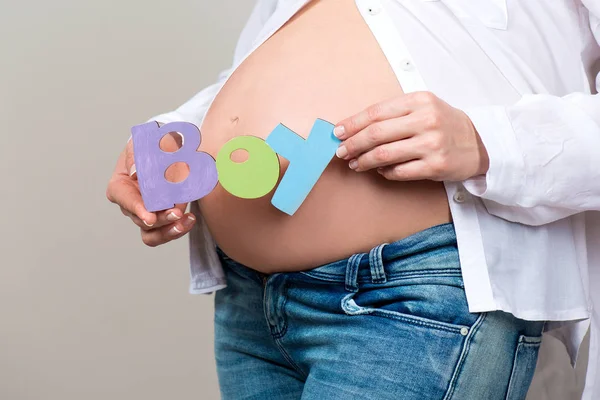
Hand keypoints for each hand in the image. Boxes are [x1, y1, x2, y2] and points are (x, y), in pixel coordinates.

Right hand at [106, 133, 195, 246]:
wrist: (177, 151)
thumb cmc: (156, 146)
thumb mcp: (144, 144)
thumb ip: (137, 156)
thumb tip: (134, 173)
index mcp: (121, 184)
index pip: (123, 198)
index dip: (136, 209)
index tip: (150, 217)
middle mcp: (131, 203)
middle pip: (140, 219)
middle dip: (160, 219)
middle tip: (177, 212)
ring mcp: (147, 214)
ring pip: (151, 233)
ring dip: (168, 230)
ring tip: (185, 221)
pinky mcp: (162, 220)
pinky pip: (165, 232)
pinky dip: (177, 229)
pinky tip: (189, 220)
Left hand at [333, 91, 488, 181]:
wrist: (480, 143)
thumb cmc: (444, 124)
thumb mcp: (424, 107)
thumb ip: (394, 114)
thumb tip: (355, 128)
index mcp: (420, 101)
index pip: (376, 112)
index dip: (352, 123)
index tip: (337, 132)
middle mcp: (426, 120)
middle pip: (376, 134)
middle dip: (353, 144)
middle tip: (341, 152)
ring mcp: (432, 144)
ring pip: (384, 155)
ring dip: (364, 161)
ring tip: (355, 163)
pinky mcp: (435, 166)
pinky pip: (399, 172)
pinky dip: (384, 172)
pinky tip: (379, 170)